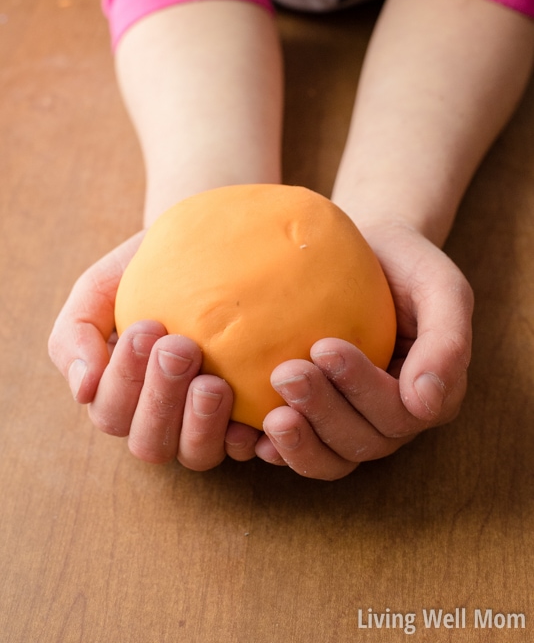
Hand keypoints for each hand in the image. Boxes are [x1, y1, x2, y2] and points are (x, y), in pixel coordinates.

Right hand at [48, 234, 260, 468]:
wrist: (214, 247)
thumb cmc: (148, 270)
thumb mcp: (102, 289)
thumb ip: (76, 333)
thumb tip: (82, 390)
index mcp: (121, 396)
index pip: (112, 411)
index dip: (125, 379)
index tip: (146, 328)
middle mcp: (161, 419)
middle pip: (150, 442)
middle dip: (162, 398)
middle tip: (182, 348)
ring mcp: (206, 426)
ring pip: (196, 455)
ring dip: (201, 424)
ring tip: (214, 383)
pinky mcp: (250, 423)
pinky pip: (250, 449)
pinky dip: (250, 439)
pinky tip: (256, 416)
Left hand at [255, 222, 473, 479]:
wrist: (365, 249)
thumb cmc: (404, 263)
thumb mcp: (439, 287)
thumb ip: (447, 341)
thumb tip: (426, 403)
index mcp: (428, 395)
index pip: (399, 411)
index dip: (361, 388)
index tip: (324, 346)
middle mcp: (391, 419)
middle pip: (362, 441)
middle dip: (323, 412)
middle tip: (286, 373)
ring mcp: (351, 423)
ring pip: (331, 458)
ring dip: (300, 444)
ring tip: (271, 417)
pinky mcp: (314, 420)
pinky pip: (296, 452)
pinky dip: (273, 451)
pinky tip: (248, 438)